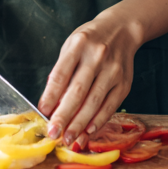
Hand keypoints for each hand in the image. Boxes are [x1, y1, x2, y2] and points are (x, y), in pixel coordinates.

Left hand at [37, 12, 141, 145]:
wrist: (122, 29)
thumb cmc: (91, 39)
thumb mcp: (71, 45)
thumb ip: (62, 70)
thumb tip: (51, 101)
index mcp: (79, 44)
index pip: (62, 73)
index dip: (51, 95)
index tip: (42, 112)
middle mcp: (97, 56)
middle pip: (78, 91)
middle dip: (64, 115)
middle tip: (53, 133)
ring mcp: (113, 70)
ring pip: (94, 102)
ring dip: (80, 124)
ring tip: (68, 139)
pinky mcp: (124, 83)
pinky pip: (110, 106)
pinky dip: (98, 121)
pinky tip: (88, 132)